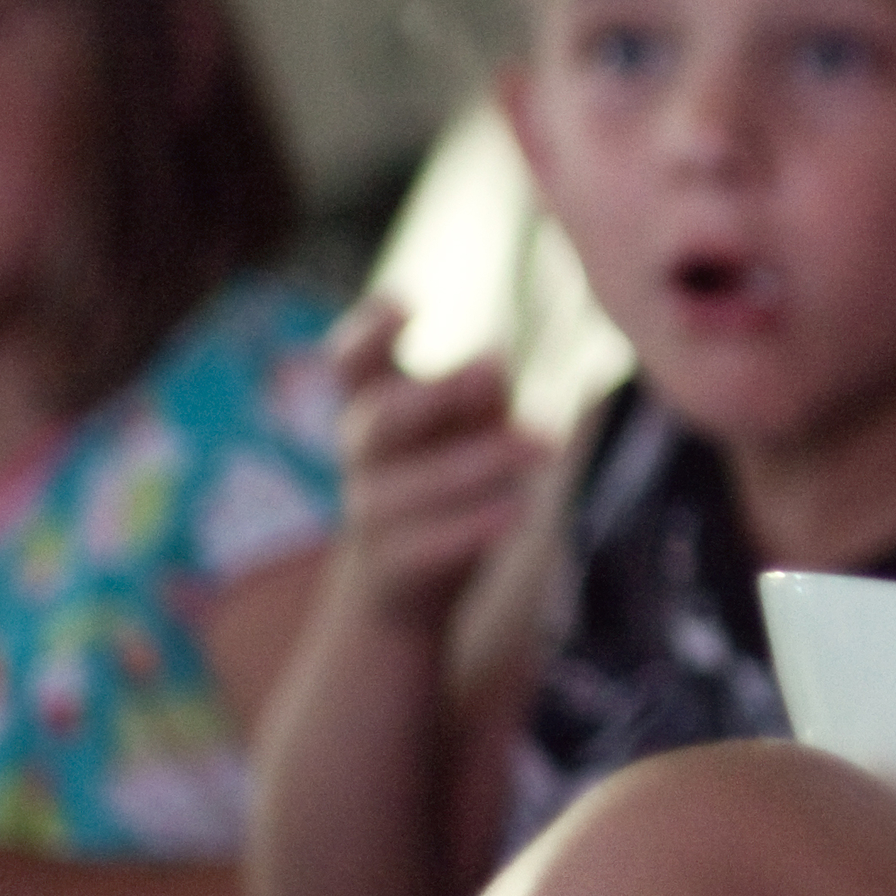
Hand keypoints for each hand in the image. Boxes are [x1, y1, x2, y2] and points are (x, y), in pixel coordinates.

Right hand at [322, 299, 546, 635]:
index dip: (369, 331)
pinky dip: (471, 527)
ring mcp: (370, 513)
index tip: (405, 302)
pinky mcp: (391, 567)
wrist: (398, 594)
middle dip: (433, 393)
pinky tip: (516, 509)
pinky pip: (426, 546)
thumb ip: (478, 397)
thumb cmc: (440, 485)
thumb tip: (491, 364)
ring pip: (409, 487)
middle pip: (378, 419)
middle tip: (495, 365)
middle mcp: (363, 456)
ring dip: (476, 462)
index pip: (351, 362)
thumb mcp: (464, 432)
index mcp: (373, 408)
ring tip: (544, 444)